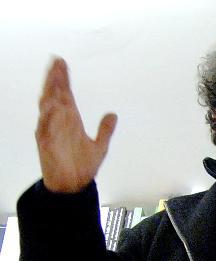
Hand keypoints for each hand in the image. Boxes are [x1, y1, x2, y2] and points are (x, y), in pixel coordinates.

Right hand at [36, 57, 115, 192]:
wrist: (73, 186)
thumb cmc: (82, 167)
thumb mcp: (100, 146)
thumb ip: (105, 130)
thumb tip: (113, 114)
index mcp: (70, 121)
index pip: (65, 95)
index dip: (64, 79)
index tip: (62, 63)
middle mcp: (59, 123)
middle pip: (55, 96)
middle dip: (55, 79)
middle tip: (57, 62)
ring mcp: (51, 131)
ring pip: (48, 108)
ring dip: (50, 93)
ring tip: (54, 76)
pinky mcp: (46, 144)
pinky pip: (45, 128)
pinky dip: (48, 117)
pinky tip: (51, 106)